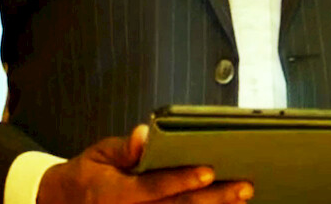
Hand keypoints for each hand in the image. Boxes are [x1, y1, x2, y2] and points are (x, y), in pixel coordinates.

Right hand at [38, 125, 253, 203]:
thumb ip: (124, 148)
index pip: (154, 187)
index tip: (208, 172)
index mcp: (118, 194)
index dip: (181, 180)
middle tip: (242, 188)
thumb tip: (144, 134)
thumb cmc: (87, 176)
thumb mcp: (99, 154)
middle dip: (213, 199)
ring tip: (242, 202)